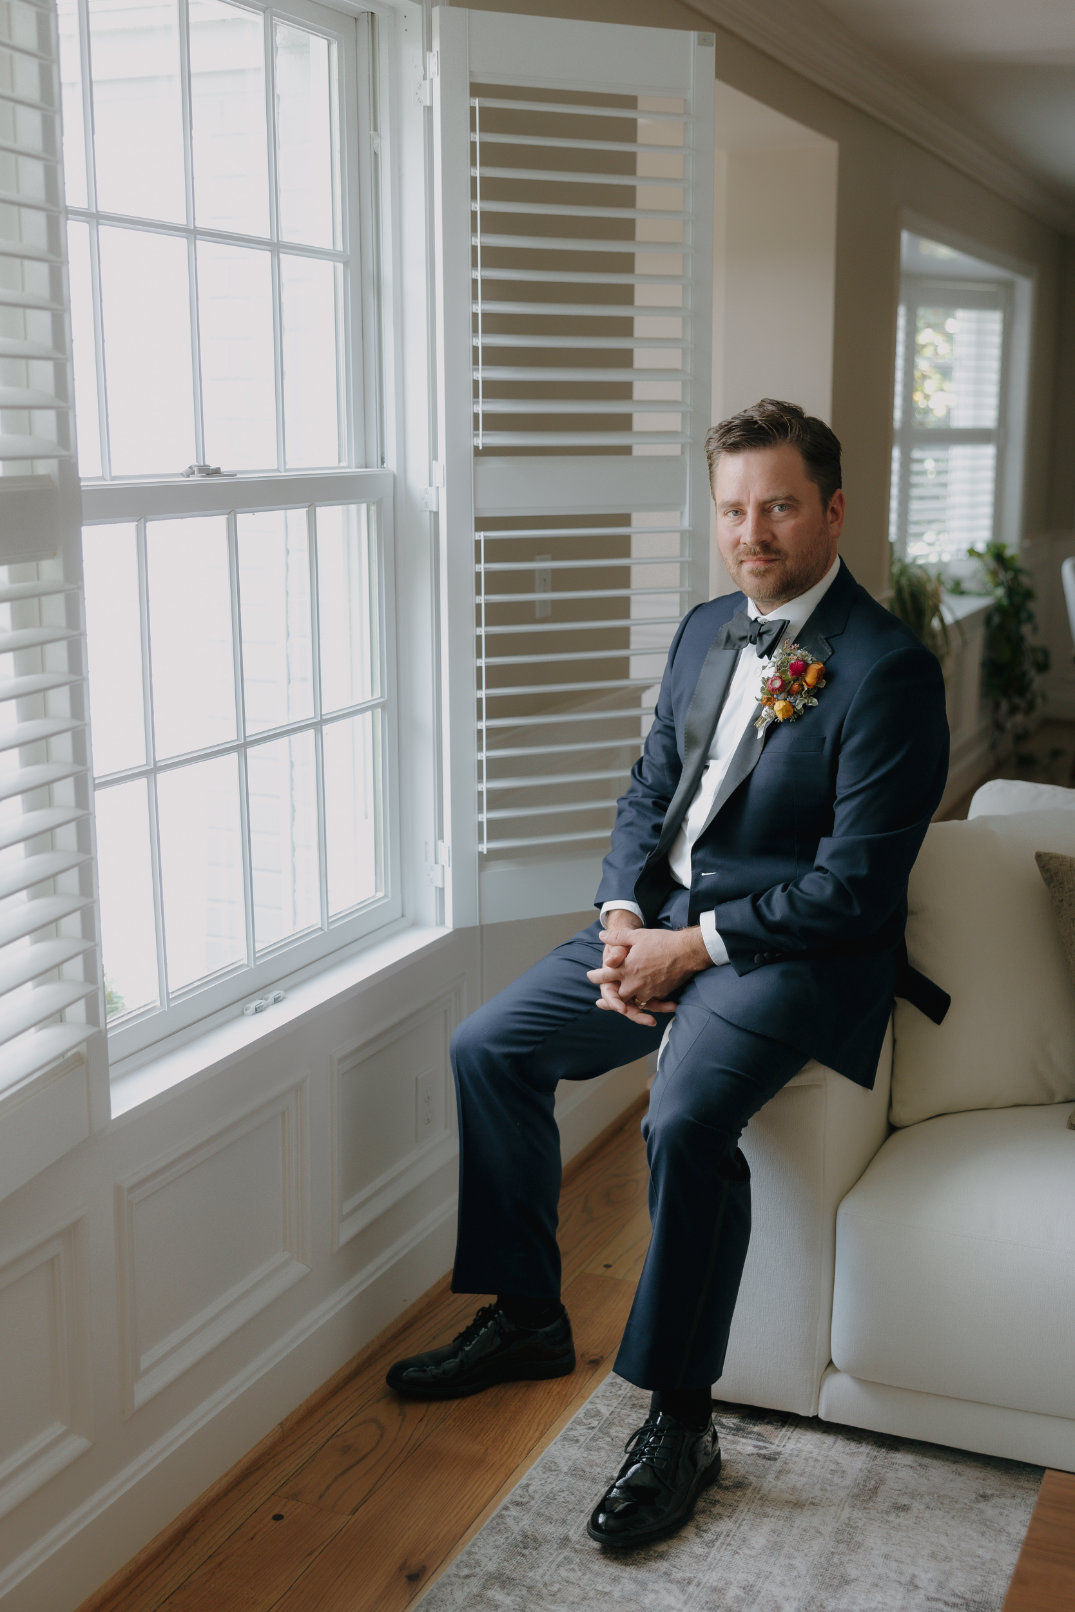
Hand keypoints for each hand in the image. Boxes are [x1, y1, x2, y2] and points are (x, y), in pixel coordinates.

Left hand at [587, 924, 710, 1026]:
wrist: (687, 951)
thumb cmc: (662, 941)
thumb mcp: (637, 935)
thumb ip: (617, 937)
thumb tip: (602, 936)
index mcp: (626, 968)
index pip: (605, 975)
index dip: (596, 976)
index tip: (591, 976)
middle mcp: (635, 982)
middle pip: (618, 995)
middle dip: (613, 995)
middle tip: (606, 997)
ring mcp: (648, 990)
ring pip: (634, 1001)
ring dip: (631, 1000)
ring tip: (626, 1002)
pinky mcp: (661, 994)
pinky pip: (651, 1002)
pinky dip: (648, 1001)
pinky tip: (646, 999)